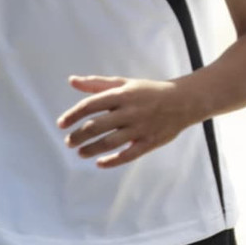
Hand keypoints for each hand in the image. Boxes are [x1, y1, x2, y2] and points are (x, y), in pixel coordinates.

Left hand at [57, 75, 198, 168]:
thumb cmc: (149, 91)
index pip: (91, 105)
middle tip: (69, 142)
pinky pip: (128, 155)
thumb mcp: (125, 83)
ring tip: (80, 153)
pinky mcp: (149, 142)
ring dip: (91, 149)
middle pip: (97, 126)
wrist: (184, 100)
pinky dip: (112, 161)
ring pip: (110, 142)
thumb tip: (72, 81)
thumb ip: (97, 84)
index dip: (73, 115)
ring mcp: (140, 128)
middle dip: (78, 136)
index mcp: (122, 94)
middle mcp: (130, 111)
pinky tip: (100, 163)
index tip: (61, 124)